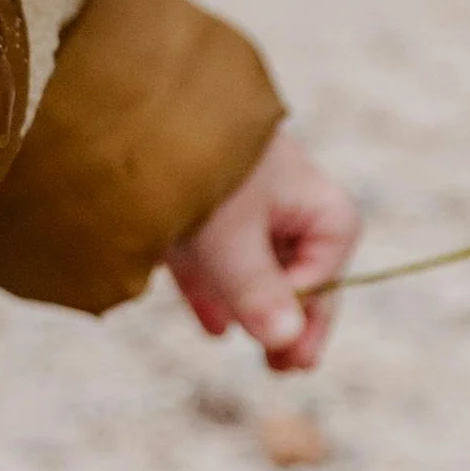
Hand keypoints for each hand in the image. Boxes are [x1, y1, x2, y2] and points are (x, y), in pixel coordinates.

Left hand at [167, 128, 358, 374]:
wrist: (142, 99)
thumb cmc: (203, 164)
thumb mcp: (230, 237)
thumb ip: (257, 291)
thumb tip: (286, 341)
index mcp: (315, 203)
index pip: (327, 273)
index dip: (308, 313)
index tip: (281, 348)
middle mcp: (286, 201)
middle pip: (297, 272)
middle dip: (286, 320)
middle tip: (281, 371)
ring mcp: (242, 201)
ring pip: (253, 265)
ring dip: (250, 308)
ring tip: (251, 354)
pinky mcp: (200, 203)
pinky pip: (215, 255)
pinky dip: (216, 288)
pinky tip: (214, 327)